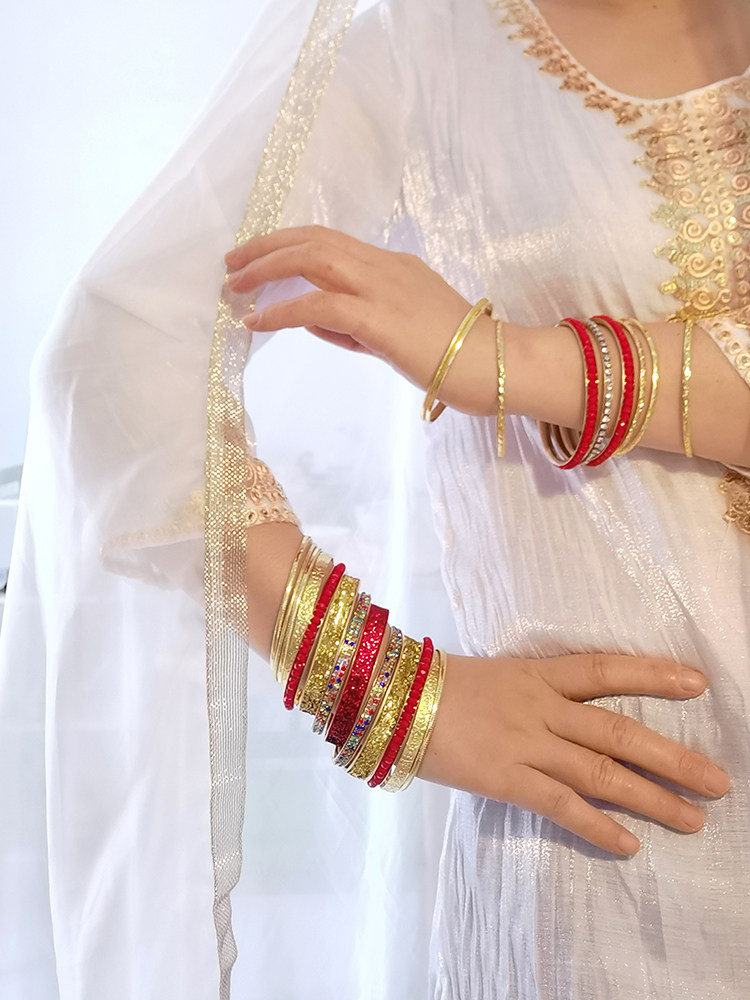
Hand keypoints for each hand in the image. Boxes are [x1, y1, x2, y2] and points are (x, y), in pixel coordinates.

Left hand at [224, 225, 496, 414]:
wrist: (499, 367)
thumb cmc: (459, 358)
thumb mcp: (399, 333)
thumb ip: (357, 324)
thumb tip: (311, 319)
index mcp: (392, 267)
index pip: (331, 242)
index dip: (288, 243)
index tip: (258, 256)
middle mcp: (385, 267)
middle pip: (315, 239)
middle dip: (267, 246)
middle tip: (232, 263)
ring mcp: (384, 288)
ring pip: (314, 260)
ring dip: (268, 268)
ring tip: (235, 285)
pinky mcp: (381, 319)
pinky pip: (320, 305)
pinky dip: (283, 310)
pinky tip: (258, 320)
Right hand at [420, 652, 729, 854]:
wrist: (391, 700)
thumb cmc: (440, 687)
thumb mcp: (497, 677)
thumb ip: (535, 693)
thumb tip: (570, 713)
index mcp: (539, 674)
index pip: (606, 669)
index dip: (653, 674)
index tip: (698, 683)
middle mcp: (542, 707)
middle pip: (620, 731)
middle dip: (673, 757)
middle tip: (718, 781)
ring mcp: (526, 742)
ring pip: (602, 771)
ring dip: (652, 797)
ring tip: (694, 818)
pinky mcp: (507, 778)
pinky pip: (561, 805)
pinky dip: (598, 826)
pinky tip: (629, 845)